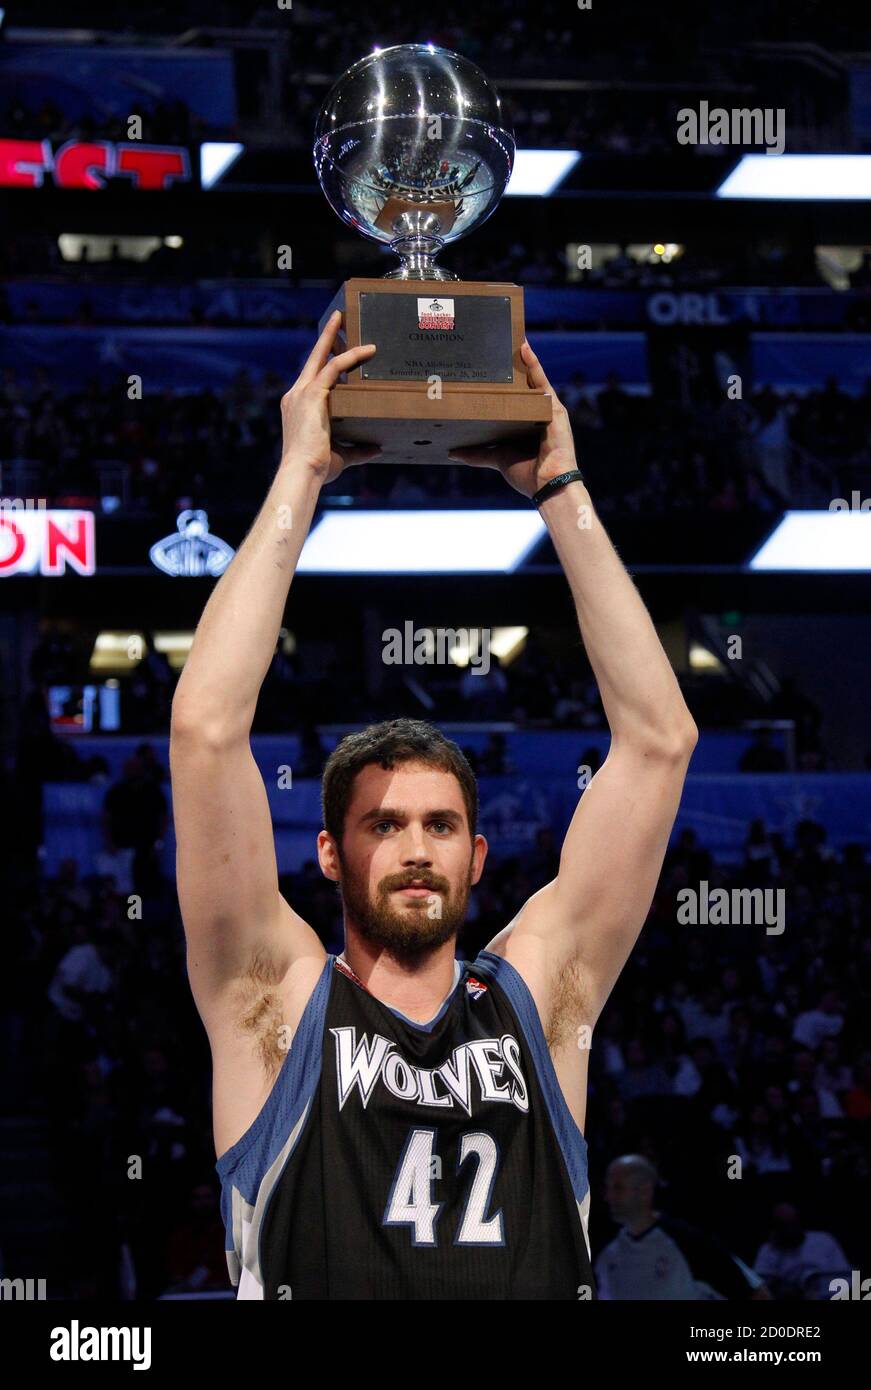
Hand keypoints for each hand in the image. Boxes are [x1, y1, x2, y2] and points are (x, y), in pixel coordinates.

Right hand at [280, 310, 381, 482]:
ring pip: (322, 357)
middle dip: (325, 337)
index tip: (332, 349)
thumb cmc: (317, 468)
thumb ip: (359, 450)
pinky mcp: (311, 395)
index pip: (312, 377)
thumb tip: (377, 449)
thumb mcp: (342, 455)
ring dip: (335, 337)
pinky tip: (367, 350)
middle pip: (313, 358)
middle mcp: (295, 395)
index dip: (322, 361)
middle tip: (338, 317)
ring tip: (347, 319)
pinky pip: (332, 368)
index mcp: (298, 407)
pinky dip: (350, 357)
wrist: (303, 472)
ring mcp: (301, 393)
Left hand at [447, 339, 577, 498]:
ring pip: (532, 378)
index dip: (504, 380)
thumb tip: (452, 452)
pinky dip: (533, 364)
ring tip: (510, 336)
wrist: (548, 486)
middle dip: (512, 364)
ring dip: (523, 357)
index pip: (514, 396)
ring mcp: (548, 408)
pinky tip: (523, 347)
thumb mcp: (497, 459)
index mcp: (527, 422)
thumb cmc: (528, 475)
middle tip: (496, 341)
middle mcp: (538, 412)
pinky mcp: (554, 408)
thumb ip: (477, 453)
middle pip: (523, 383)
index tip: (488, 362)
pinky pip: (542, 381)